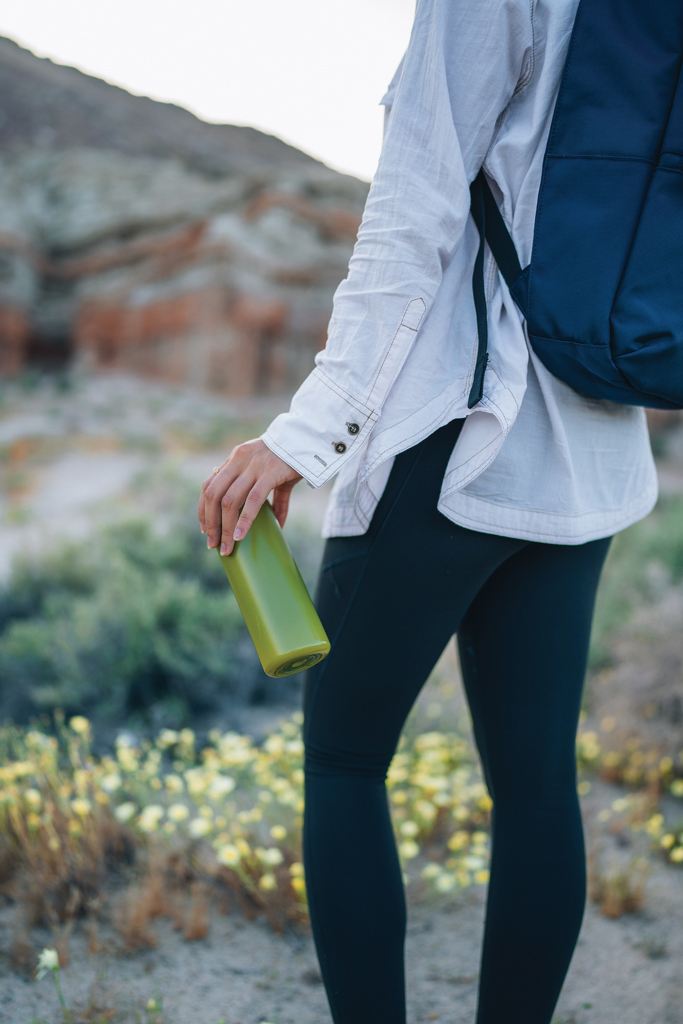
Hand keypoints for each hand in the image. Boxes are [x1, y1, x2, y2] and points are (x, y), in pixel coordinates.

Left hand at [198, 439, 302, 555]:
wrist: (308, 439)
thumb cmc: (290, 458)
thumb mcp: (272, 474)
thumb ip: (271, 497)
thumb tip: (277, 524)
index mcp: (235, 459)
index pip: (209, 485)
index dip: (203, 509)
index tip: (205, 529)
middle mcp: (239, 460)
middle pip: (214, 495)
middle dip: (211, 523)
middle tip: (212, 544)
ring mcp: (253, 466)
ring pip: (230, 501)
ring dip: (225, 527)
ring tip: (226, 547)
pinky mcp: (270, 472)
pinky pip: (253, 500)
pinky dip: (244, 520)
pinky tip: (240, 535)